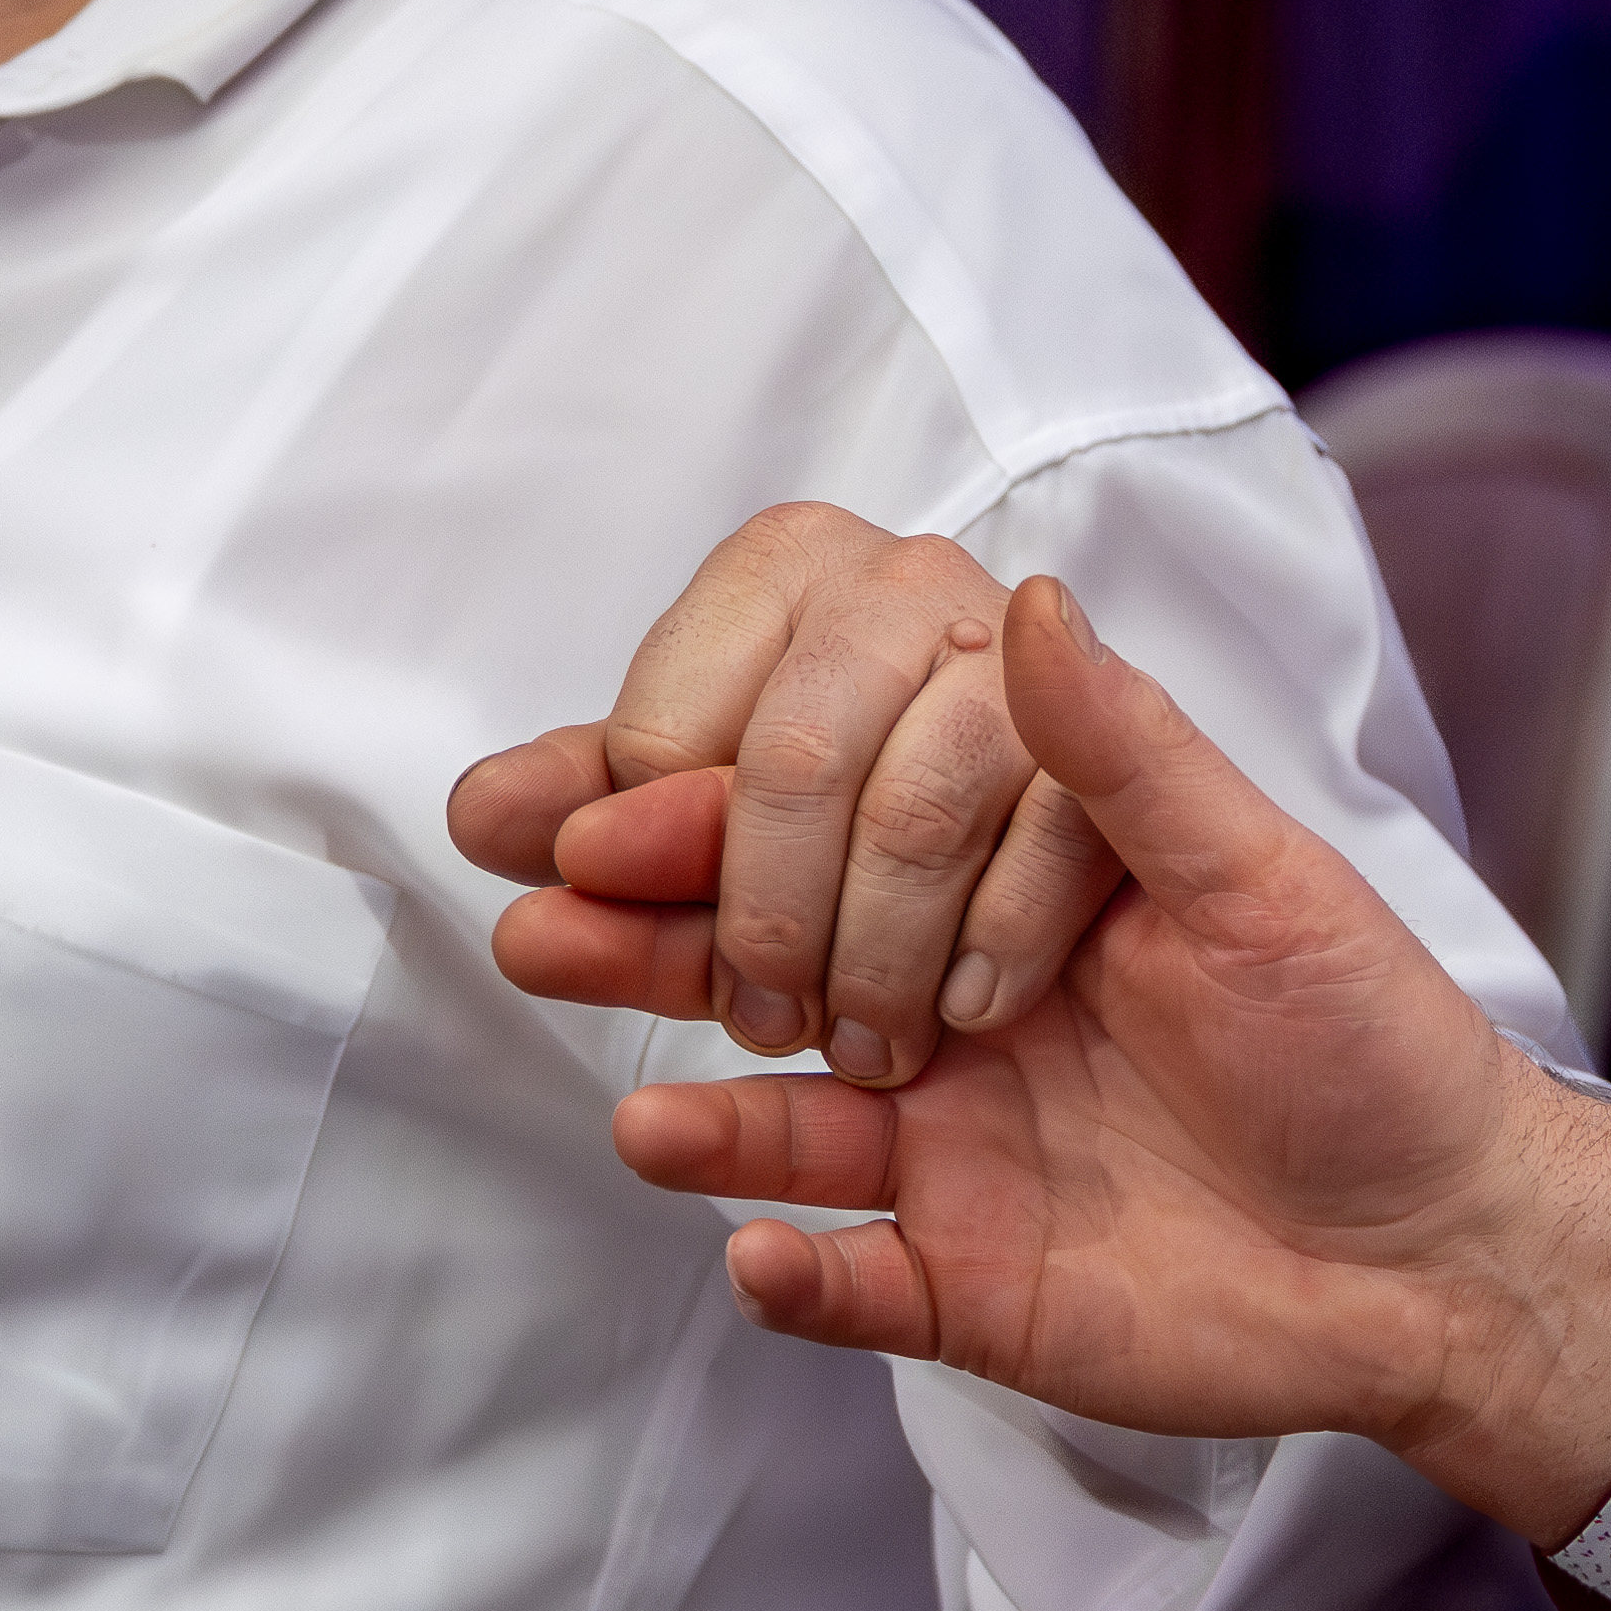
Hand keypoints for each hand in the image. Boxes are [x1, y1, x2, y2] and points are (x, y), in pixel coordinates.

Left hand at [448, 501, 1123, 1083]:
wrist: (1067, 848)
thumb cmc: (856, 814)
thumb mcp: (713, 816)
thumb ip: (597, 810)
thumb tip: (483, 816)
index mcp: (785, 567)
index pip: (661, 732)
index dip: (638, 854)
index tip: (632, 923)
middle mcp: (904, 579)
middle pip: (792, 768)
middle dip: (760, 924)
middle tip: (755, 1021)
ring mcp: (1025, 652)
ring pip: (914, 821)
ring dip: (871, 959)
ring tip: (856, 1042)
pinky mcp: (1126, 743)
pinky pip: (1044, 853)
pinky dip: (990, 952)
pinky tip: (963, 1008)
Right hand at [576, 578, 1610, 1546]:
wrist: (1456, 1253)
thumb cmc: (1368, 1042)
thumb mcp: (1258, 875)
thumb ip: (1122, 752)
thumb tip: (1026, 596)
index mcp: (986, 882)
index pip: (809, 825)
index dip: (705, 814)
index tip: (616, 803)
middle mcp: (931, 1000)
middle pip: (750, 959)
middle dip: (643, 941)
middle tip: (547, 922)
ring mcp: (935, 1146)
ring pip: (770, 1122)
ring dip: (698, 1116)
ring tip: (635, 1114)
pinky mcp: (956, 1283)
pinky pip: (847, 1285)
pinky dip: (799, 1277)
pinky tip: (758, 1255)